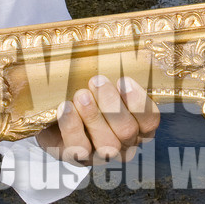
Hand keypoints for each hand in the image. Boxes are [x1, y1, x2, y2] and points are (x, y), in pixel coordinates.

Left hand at [37, 74, 159, 165]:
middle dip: (112, 105)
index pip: (150, 119)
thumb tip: (128, 45)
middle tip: (97, 80)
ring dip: (93, 117)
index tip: (124, 80)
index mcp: (138, 124)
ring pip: (107, 144)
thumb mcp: (104, 78)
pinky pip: (78, 149)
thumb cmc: (87, 88)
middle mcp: (124, 143)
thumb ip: (117, 68)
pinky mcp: (77, 158)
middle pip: (127, 131)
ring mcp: (101, 154)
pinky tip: (65, 108)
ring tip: (80, 94)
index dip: (139, 102)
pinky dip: (72, 127)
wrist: (54, 107)